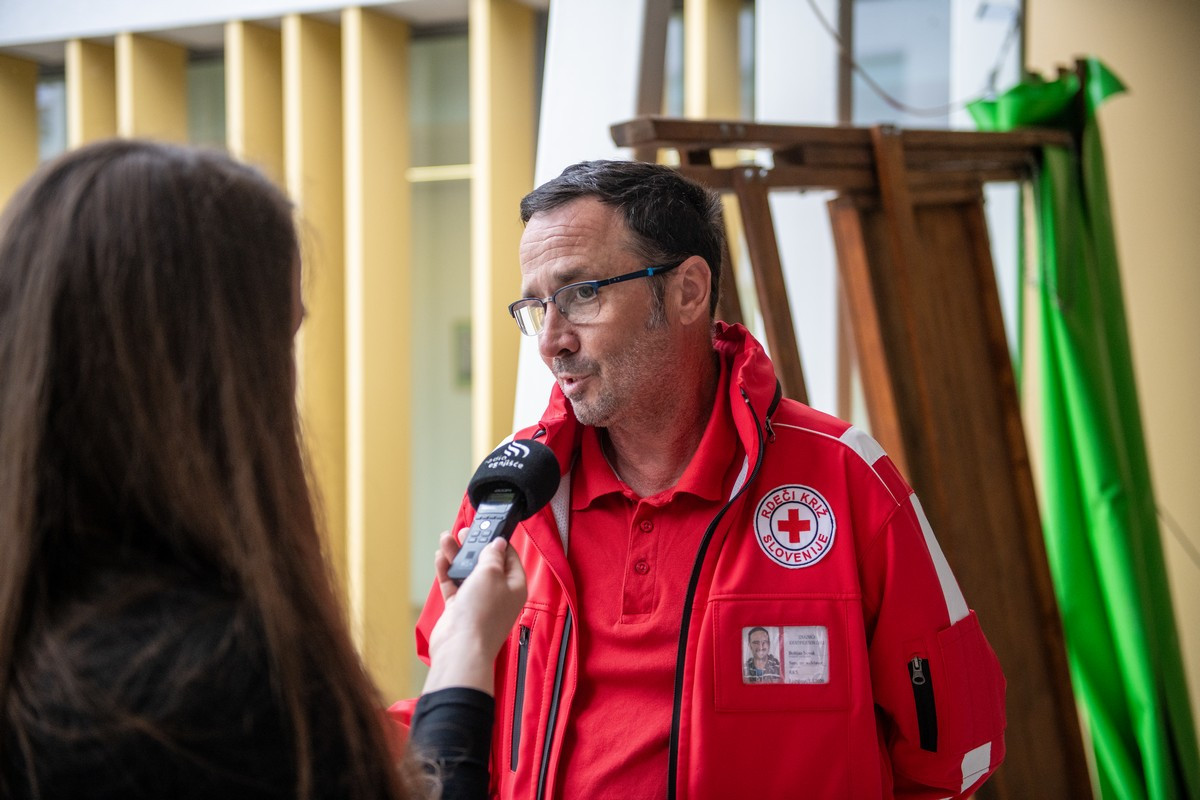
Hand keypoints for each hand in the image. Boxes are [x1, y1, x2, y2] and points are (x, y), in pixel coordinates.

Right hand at [422, 530, 526, 694]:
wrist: (460, 647)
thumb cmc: (482, 613)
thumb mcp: (491, 574)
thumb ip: (492, 556)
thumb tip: (497, 544)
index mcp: (515, 586)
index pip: (510, 557)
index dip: (498, 541)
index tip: (487, 528)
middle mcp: (498, 594)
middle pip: (486, 564)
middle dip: (475, 547)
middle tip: (464, 532)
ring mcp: (478, 602)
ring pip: (467, 573)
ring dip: (457, 556)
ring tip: (446, 539)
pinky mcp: (459, 609)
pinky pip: (454, 585)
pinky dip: (447, 571)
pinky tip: (441, 557)